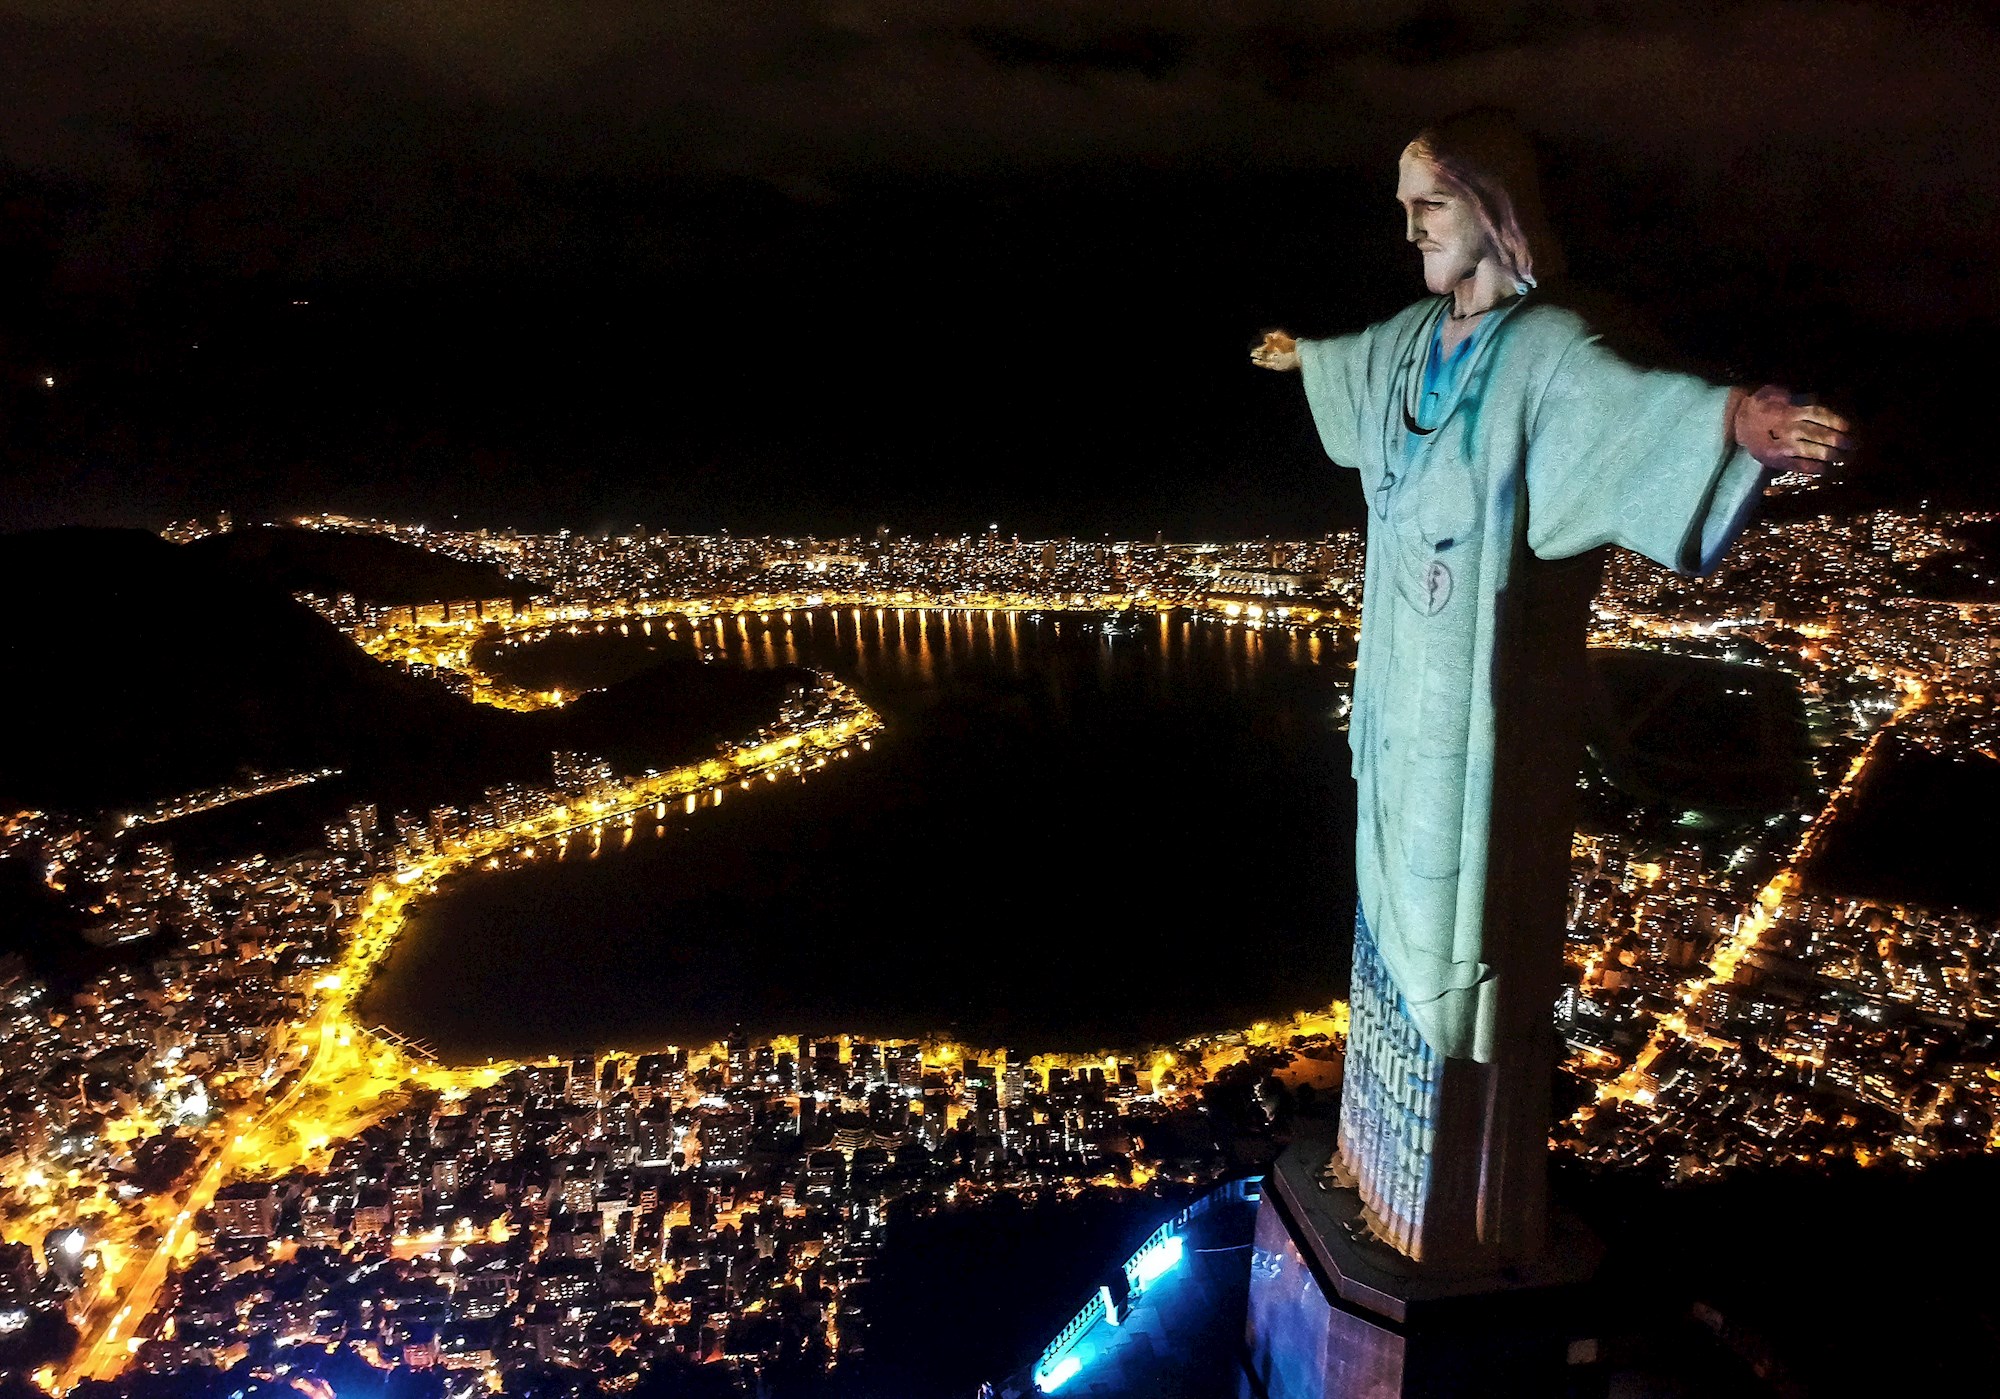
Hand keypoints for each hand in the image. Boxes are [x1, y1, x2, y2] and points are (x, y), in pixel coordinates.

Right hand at [1251, 330, 1299, 371]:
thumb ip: (1272, 337)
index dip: (1261, 348)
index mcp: (1278, 347)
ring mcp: (1277, 361)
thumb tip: (1265, 337)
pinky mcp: (1277, 366)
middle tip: (1252, 353)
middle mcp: (1277, 354)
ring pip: (1265, 360)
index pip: (1268, 348)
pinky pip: (1266, 365)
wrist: (1298, 353)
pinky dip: (1260, 364)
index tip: (1255, 348)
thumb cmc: (1290, 345)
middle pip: (1266, 354)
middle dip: (1259, 354)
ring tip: (1252, 358)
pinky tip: (1255, 361)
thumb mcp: (1280, 338)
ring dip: (1259, 359)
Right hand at [1732, 386, 1853, 474]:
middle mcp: (1788, 427)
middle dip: (1838, 440)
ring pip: (1811, 450)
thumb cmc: (1759, 405)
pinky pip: (1797, 465)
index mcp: (1789, 410)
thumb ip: (1796, 397)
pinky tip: (1824, 470)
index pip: (1818, 415)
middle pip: (1818, 434)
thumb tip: (1816, 398)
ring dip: (1829, 455)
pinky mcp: (1775, 459)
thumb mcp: (1775, 393)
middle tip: (1853, 445)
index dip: (1836, 422)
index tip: (1849, 428)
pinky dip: (1812, 468)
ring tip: (1843, 458)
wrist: (1734, 421)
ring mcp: (1782, 445)